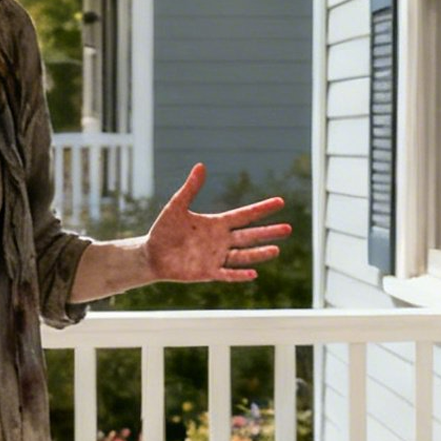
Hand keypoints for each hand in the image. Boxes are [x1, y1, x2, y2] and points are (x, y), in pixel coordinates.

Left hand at [144, 164, 291, 284]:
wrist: (152, 254)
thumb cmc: (164, 229)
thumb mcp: (176, 206)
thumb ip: (190, 188)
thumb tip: (201, 166)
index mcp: (217, 223)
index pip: (244, 215)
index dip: (262, 209)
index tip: (280, 202)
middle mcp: (221, 240)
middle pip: (250, 236)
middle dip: (268, 232)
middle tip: (288, 228)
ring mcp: (217, 257)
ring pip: (243, 255)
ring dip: (259, 253)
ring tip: (276, 249)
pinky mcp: (208, 272)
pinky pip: (227, 273)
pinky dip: (239, 274)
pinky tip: (253, 273)